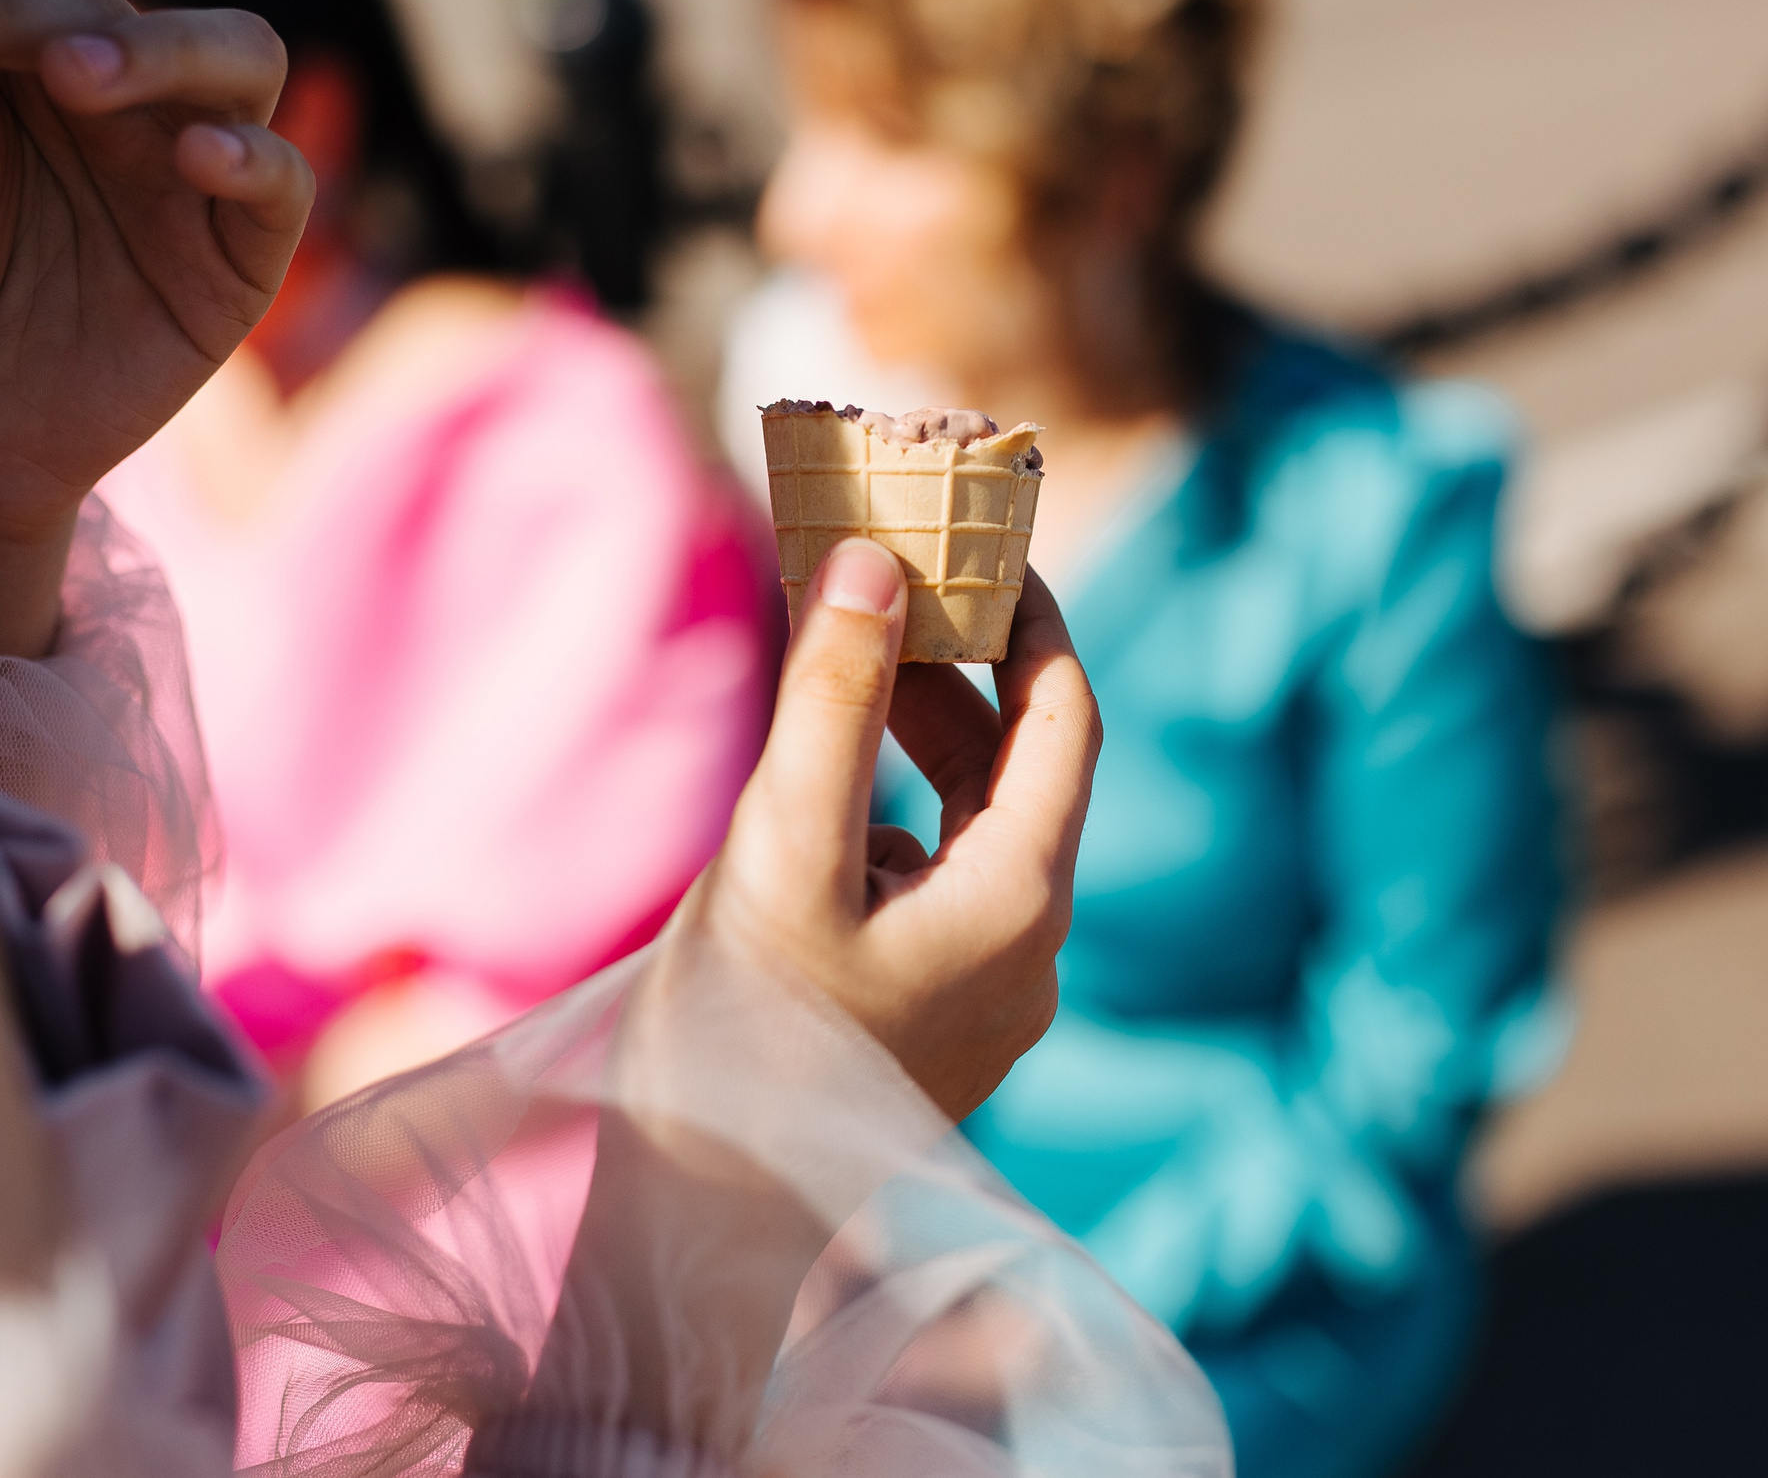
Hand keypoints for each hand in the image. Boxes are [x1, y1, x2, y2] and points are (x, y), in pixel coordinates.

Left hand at [0, 0, 311, 655]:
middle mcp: (123, 97)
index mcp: (28, 52)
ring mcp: (189, 172)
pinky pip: (283, 184)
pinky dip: (252, 156)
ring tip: (74, 78)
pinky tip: (194, 155)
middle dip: (33, 2)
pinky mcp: (240, 257)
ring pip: (239, 58)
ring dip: (164, 49)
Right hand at [682, 539, 1098, 1117]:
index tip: (978, 539)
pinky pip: (926, 887)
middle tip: (876, 588)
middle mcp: (1022, 950)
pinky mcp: (926, 1023)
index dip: (1030, 618)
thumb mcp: (782, 849)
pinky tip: (803, 818)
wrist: (701, 1229)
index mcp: (1017, 902)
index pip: (1065, 718)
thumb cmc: (743, 1041)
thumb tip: (874, 562)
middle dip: (951, 672)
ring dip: (909, 744)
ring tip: (828, 676)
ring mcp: (979, 996)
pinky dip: (879, 821)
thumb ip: (833, 701)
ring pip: (967, 829)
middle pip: (1017, 771)